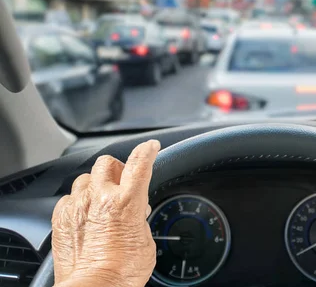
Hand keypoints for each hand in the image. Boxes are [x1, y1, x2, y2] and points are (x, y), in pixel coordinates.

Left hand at [52, 140, 160, 286]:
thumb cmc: (121, 271)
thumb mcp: (145, 241)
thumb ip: (139, 220)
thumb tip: (136, 216)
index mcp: (127, 201)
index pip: (140, 163)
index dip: (147, 150)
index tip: (151, 146)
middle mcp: (101, 198)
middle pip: (108, 162)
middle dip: (117, 169)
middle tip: (123, 184)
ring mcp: (78, 206)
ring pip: (86, 177)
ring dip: (96, 185)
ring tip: (101, 202)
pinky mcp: (61, 218)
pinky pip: (68, 198)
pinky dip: (78, 202)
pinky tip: (85, 216)